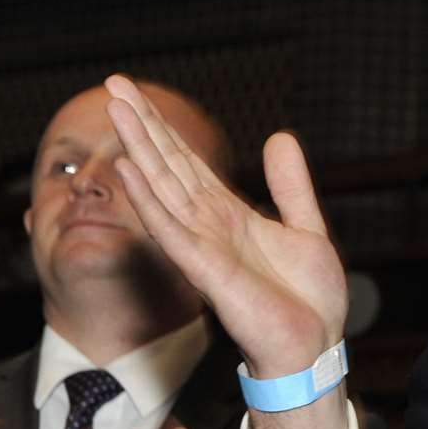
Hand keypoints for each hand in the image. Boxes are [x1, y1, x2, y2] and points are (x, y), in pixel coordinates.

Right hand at [104, 75, 347, 377]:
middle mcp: (208, 226)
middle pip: (167, 165)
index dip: (163, 128)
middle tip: (112, 82)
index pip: (187, 163)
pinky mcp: (206, 270)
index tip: (136, 94)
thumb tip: (280, 138)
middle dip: (141, 125)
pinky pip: (171, 231)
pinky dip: (149, 201)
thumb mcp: (307, 229)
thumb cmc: (307, 300)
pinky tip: (129, 171)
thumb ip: (290, 186)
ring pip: (162, 188)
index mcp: (229, 215)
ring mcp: (203, 246)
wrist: (315, 346)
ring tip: (116, 108)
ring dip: (138, 149)